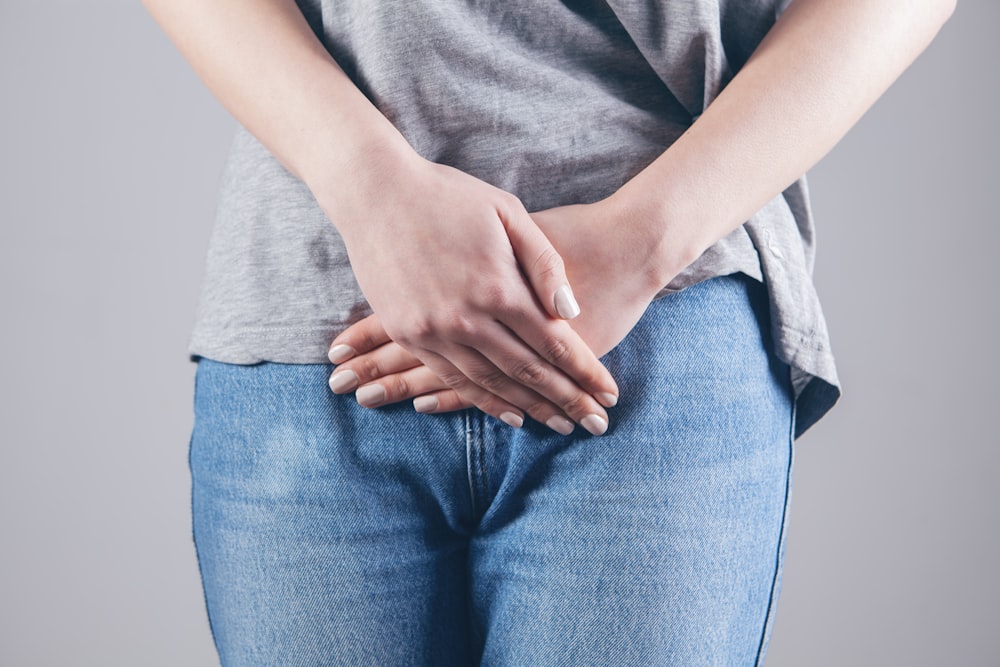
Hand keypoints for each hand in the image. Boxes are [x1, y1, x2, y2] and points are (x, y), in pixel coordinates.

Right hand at [318, 151, 618, 434]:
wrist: (376, 191)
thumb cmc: (449, 195)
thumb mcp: (508, 213)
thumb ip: (544, 264)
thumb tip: (570, 313)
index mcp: (498, 286)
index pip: (554, 343)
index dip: (585, 372)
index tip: (610, 395)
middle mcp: (467, 318)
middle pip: (528, 371)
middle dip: (567, 400)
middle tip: (596, 424)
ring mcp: (434, 330)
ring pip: (492, 383)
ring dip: (530, 408)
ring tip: (561, 425)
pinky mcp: (408, 334)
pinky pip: (452, 379)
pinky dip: (484, 401)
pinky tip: (511, 414)